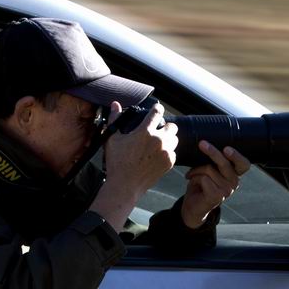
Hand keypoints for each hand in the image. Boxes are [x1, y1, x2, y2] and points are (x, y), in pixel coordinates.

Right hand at [91, 101, 177, 230]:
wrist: (125, 185)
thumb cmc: (117, 162)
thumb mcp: (112, 139)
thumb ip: (115, 119)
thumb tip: (115, 104)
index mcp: (145, 132)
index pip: (157, 112)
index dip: (158, 109)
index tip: (157, 109)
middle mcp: (159, 140)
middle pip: (172, 126)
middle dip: (166, 126)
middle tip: (158, 131)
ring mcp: (165, 152)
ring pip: (175, 139)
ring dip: (169, 139)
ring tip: (159, 143)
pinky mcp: (169, 163)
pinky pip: (173, 153)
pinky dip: (167, 153)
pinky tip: (158, 156)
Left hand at [180, 141, 250, 228]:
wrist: (192, 205)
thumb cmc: (200, 184)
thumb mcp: (208, 169)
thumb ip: (213, 161)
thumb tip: (205, 144)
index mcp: (234, 174)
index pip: (244, 164)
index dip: (237, 156)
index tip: (226, 148)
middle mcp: (234, 182)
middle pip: (224, 162)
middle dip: (212, 151)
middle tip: (202, 144)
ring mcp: (227, 190)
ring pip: (209, 169)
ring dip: (196, 170)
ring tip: (192, 174)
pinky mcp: (217, 196)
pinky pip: (203, 178)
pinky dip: (194, 177)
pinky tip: (193, 183)